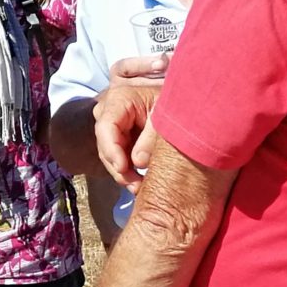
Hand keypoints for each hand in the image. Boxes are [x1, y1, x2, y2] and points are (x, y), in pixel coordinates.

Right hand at [92, 58, 167, 186]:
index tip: (123, 169)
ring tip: (139, 188)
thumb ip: (151, 138)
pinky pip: (117, 155)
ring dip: (123, 173)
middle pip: (105, 144)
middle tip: (135, 186)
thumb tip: (138, 162)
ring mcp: (111, 124)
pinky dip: (127, 170)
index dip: (112, 150)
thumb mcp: (164, 117)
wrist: (181, 100)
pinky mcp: (118, 137)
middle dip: (119, 167)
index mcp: (119, 99)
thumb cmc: (172, 103)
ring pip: (109, 154)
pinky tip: (138, 183)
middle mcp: (109, 111)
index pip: (106, 127)